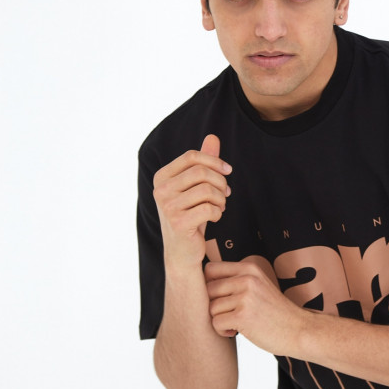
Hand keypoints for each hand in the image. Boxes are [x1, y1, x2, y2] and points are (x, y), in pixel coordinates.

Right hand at [153, 134, 231, 269]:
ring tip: (220, 206)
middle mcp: (160, 190)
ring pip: (207, 190)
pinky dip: (218, 213)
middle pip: (201, 172)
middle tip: (226, 193)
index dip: (214, 161)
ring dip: (221, 198)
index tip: (227, 170)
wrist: (182, 252)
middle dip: (220, 181)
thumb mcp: (195, 187)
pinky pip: (210, 208)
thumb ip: (202, 162)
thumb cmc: (189, 216)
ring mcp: (167, 207)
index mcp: (161, 177)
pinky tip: (215, 217)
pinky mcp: (178, 222)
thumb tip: (213, 136)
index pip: (191, 156)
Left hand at [205, 259, 307, 351]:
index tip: (218, 297)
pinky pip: (216, 323)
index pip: (210, 269)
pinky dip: (222, 331)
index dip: (208, 285)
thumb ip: (237, 280)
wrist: (299, 330)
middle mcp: (247, 279)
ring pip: (210, 308)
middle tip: (228, 314)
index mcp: (249, 268)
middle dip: (213, 305)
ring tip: (235, 323)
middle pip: (207, 290)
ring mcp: (245, 297)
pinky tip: (236, 331)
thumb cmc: (275, 312)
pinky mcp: (243, 316)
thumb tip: (202, 282)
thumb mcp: (259, 285)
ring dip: (219, 320)